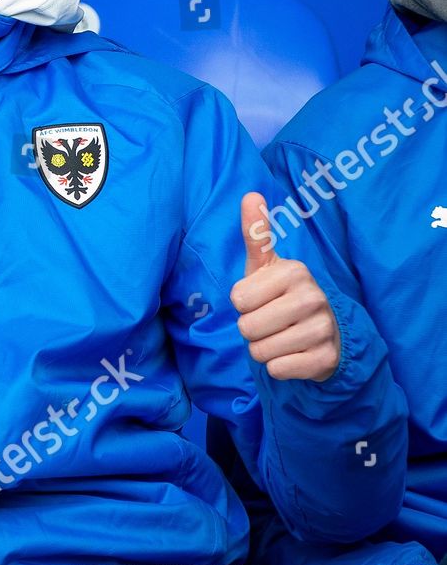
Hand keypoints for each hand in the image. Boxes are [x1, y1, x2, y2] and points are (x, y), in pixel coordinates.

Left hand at [231, 192, 341, 381]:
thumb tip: (249, 194)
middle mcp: (312, 297)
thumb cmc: (282, 295)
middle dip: (251, 330)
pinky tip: (295, 355)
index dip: (244, 304)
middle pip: (246, 328)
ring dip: (264, 350)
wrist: (326, 333)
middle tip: (271, 322)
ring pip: (260, 351)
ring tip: (282, 337)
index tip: (262, 299)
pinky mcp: (327, 358)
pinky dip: (279, 367)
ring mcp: (323, 328)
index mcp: (294, 271)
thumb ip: (256, 233)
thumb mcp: (266, 266)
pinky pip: (278, 370)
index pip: (237, 299)